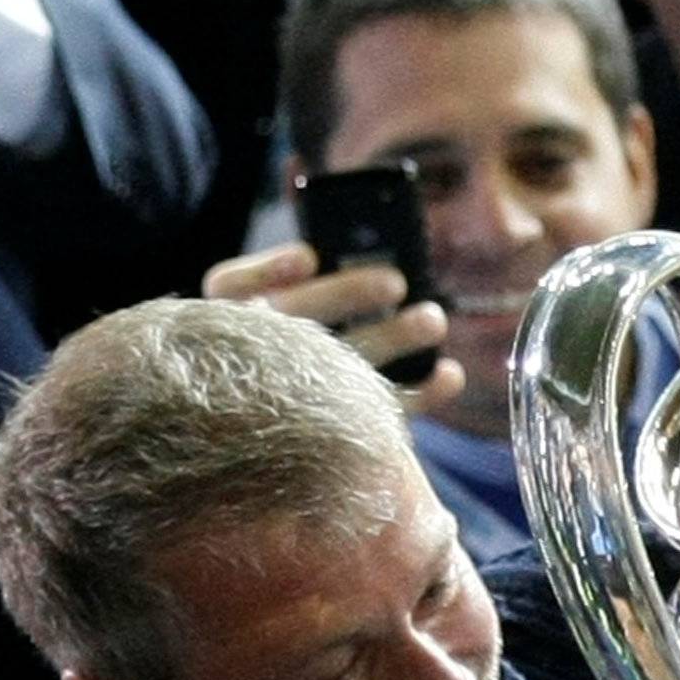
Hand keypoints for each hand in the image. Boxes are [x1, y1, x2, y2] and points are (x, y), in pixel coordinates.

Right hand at [202, 242, 461, 419]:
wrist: (274, 426)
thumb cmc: (294, 334)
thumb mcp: (294, 296)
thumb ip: (320, 272)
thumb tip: (351, 250)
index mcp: (229, 315)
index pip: (232, 286)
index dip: (270, 270)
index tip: (309, 256)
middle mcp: (254, 352)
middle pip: (293, 319)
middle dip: (346, 295)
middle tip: (396, 281)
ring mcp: (298, 396)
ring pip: (339, 365)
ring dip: (391, 339)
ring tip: (434, 319)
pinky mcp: (342, 429)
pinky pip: (381, 410)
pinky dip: (420, 394)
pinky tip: (451, 375)